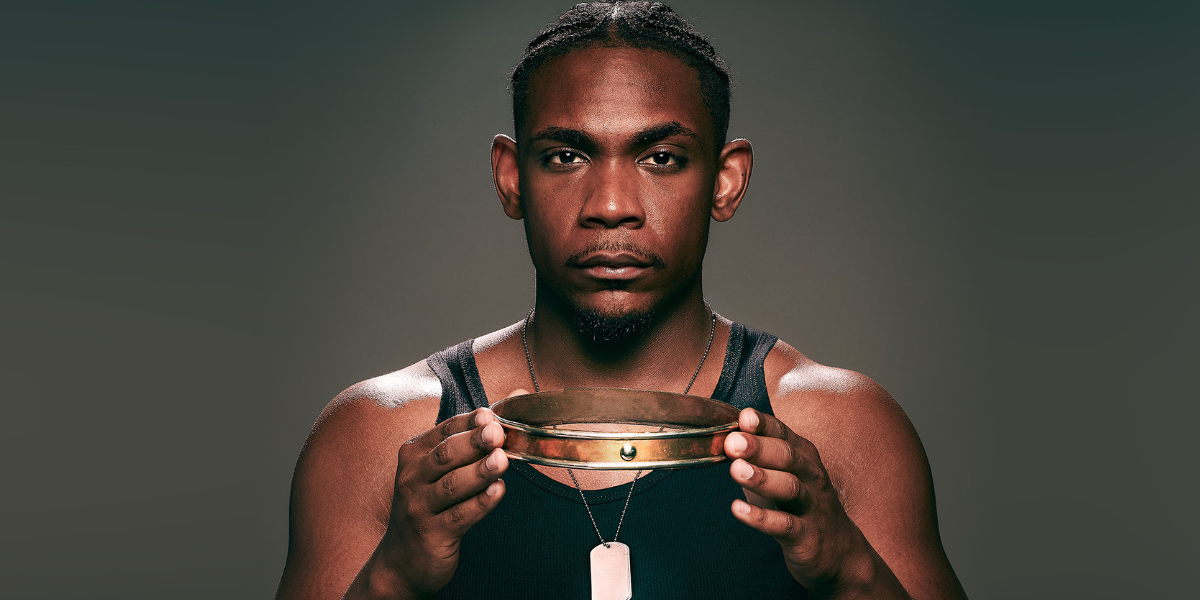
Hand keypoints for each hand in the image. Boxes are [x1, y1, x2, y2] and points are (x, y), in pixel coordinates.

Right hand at [372, 405, 509, 598]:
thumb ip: (473, 438)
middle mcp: (411, 479)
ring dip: (479, 471)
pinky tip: (498, 491)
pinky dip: (480, 503)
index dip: (468, 422)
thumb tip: (517, 395)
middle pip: (445, 456)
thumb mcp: (440, 472)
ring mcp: (419, 508)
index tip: (491, 415)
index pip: (443, 431)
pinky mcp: (432, 535)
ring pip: (452, 485)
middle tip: (498, 433)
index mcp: (414, 456)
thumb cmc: (430, 507)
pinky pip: (459, 516)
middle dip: (473, 443)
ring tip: (502, 460)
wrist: (402, 563)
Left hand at [725, 408, 901, 597]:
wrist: (839, 553)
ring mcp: (811, 506)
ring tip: (736, 470)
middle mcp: (811, 477)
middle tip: (733, 443)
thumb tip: (723, 439)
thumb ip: (756, 458)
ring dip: (762, 478)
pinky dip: (760, 517)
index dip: (763, 425)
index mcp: (803, 457)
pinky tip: (738, 510)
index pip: (782, 434)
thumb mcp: (782, 476)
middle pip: (788, 457)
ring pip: (790, 487)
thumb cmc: (800, 506)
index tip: (744, 416)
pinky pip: (784, 525)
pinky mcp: (807, 536)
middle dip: (759, 447)